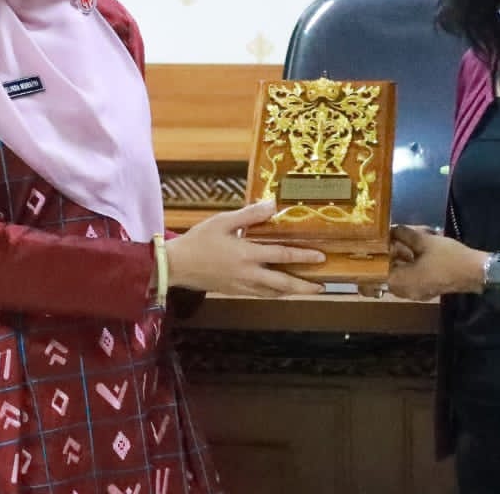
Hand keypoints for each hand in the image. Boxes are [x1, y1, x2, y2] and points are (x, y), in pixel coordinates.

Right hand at [165, 199, 326, 297]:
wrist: (176, 266)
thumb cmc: (199, 240)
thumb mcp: (223, 221)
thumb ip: (250, 215)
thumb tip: (273, 205)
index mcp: (247, 254)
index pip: (282, 256)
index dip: (304, 257)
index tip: (321, 257)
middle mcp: (248, 274)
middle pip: (283, 283)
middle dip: (304, 286)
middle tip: (322, 286)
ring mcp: (242, 285)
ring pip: (273, 293)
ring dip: (292, 292)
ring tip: (306, 290)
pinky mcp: (234, 291)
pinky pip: (260, 295)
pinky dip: (274, 294)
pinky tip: (278, 291)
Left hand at [385, 224, 482, 300]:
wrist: (474, 271)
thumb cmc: (447, 257)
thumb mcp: (424, 241)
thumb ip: (404, 234)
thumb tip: (391, 228)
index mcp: (401, 282)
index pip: (377, 274)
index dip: (377, 257)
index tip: (379, 243)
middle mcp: (406, 291)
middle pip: (389, 272)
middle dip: (392, 253)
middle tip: (397, 236)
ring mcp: (417, 292)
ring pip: (402, 273)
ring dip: (403, 257)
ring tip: (411, 239)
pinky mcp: (427, 289)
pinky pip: (412, 276)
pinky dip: (412, 263)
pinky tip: (419, 248)